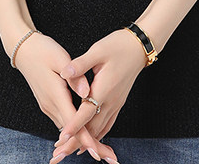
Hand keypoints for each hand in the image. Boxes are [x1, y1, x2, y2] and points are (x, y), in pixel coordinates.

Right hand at [12, 32, 118, 162]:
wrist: (23, 50)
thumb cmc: (43, 50)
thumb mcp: (59, 57)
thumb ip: (74, 76)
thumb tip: (86, 91)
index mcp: (55, 95)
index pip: (73, 123)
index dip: (86, 138)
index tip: (97, 151)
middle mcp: (51, 105)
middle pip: (71, 132)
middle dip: (90, 144)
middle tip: (109, 157)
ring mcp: (48, 106)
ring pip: (67, 129)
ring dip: (83, 139)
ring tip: (102, 149)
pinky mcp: (48, 104)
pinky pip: (64, 121)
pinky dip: (75, 130)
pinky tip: (86, 132)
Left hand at [49, 29, 147, 163]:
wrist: (138, 47)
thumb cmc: (117, 46)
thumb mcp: (98, 50)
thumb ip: (80, 64)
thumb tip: (64, 72)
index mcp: (104, 88)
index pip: (86, 112)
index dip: (73, 126)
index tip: (61, 139)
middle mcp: (111, 101)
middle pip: (92, 128)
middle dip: (76, 141)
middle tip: (60, 153)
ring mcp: (116, 103)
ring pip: (100, 129)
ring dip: (86, 142)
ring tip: (70, 151)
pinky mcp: (118, 103)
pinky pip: (108, 124)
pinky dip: (98, 135)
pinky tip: (91, 140)